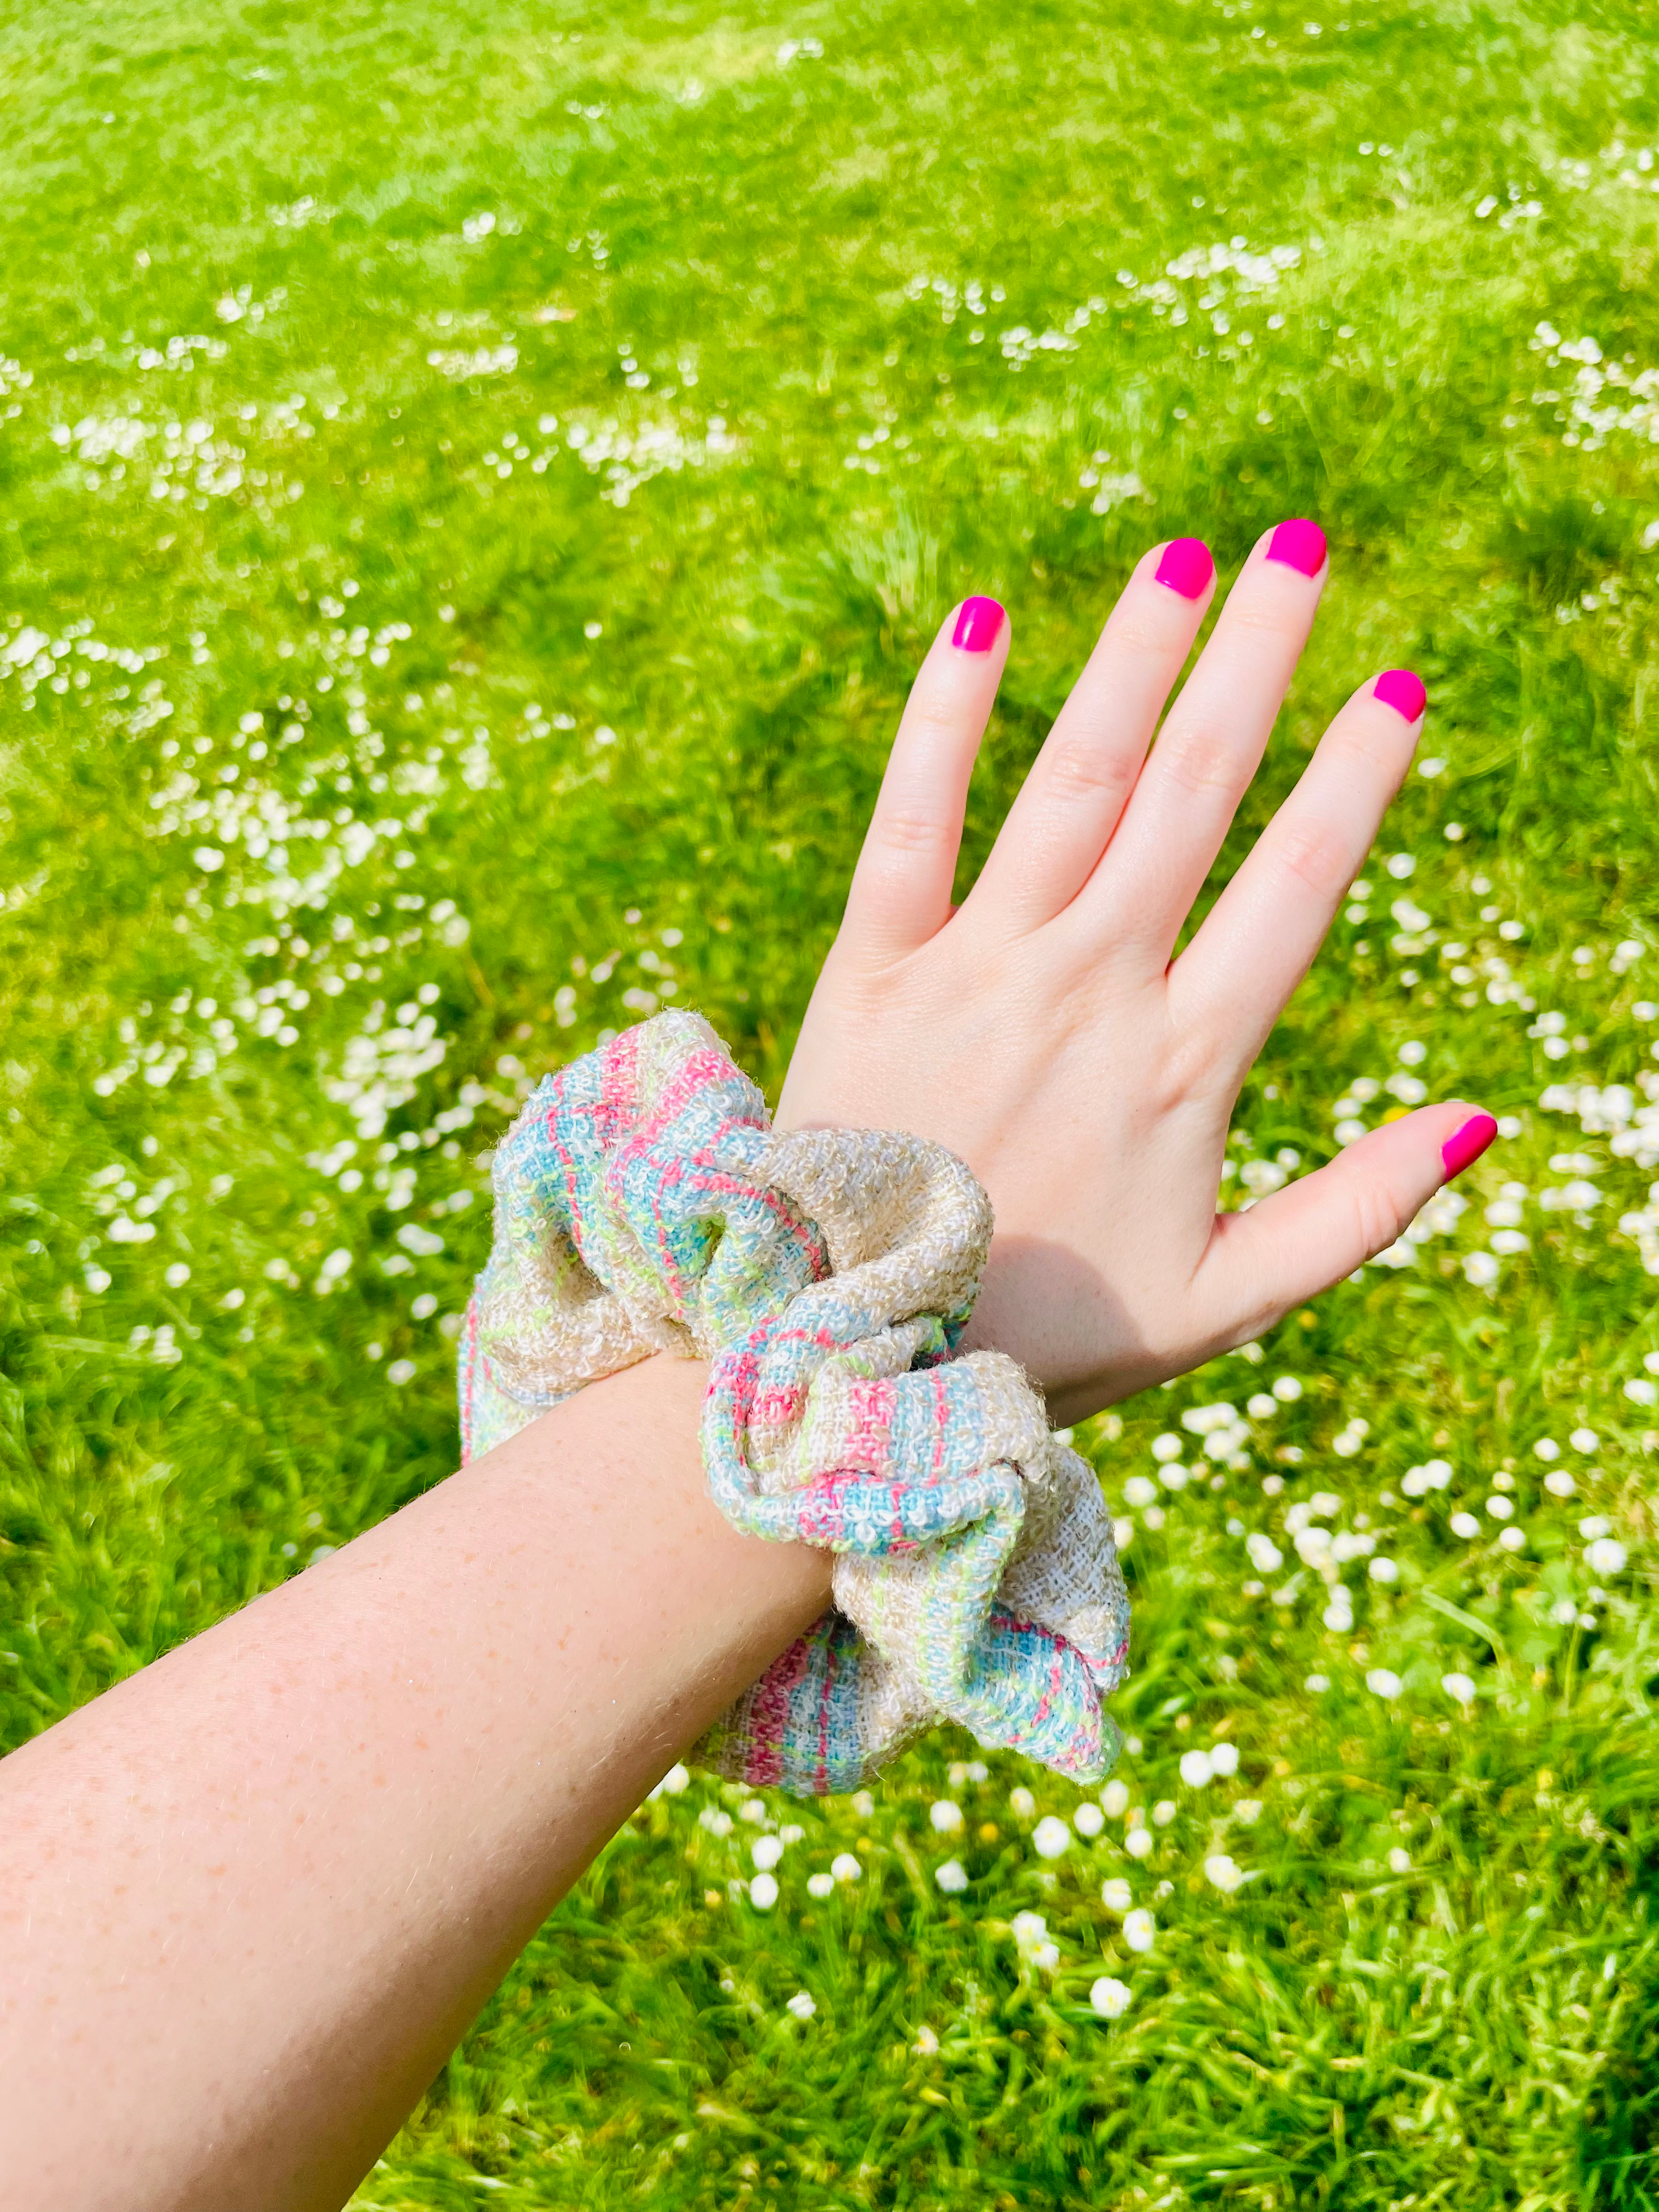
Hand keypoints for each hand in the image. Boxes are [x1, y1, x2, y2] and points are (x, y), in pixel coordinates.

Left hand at [778, 525, 1494, 1425]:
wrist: (857, 1359)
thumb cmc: (1050, 1334)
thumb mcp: (1226, 1301)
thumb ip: (1357, 1213)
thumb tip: (1482, 1120)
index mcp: (1184, 1066)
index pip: (1293, 886)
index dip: (1352, 779)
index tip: (1399, 687)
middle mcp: (1085, 994)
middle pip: (1191, 796)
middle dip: (1256, 662)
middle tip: (1303, 548)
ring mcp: (972, 973)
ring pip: (1070, 784)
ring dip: (1131, 659)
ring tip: (1183, 555)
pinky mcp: (866, 972)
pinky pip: (907, 825)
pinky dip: (942, 723)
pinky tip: (980, 623)